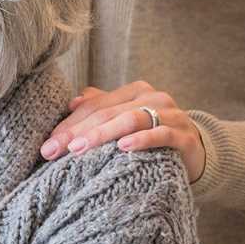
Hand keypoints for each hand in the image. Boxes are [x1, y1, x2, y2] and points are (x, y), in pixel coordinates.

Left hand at [40, 81, 205, 181]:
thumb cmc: (152, 135)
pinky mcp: (184, 135)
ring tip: (79, 148)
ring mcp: (171, 115)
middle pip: (107, 113)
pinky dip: (142, 140)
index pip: (94, 105)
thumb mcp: (125, 119)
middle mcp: (152, 98)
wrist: (197, 151)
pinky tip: (123, 147)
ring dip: (102, 134)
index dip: (68, 123)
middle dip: (76, 132)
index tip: (47, 145)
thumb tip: (71, 101)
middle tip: (53, 151)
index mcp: (134, 92)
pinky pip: (161, 134)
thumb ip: (101, 107)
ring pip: (130, 119)